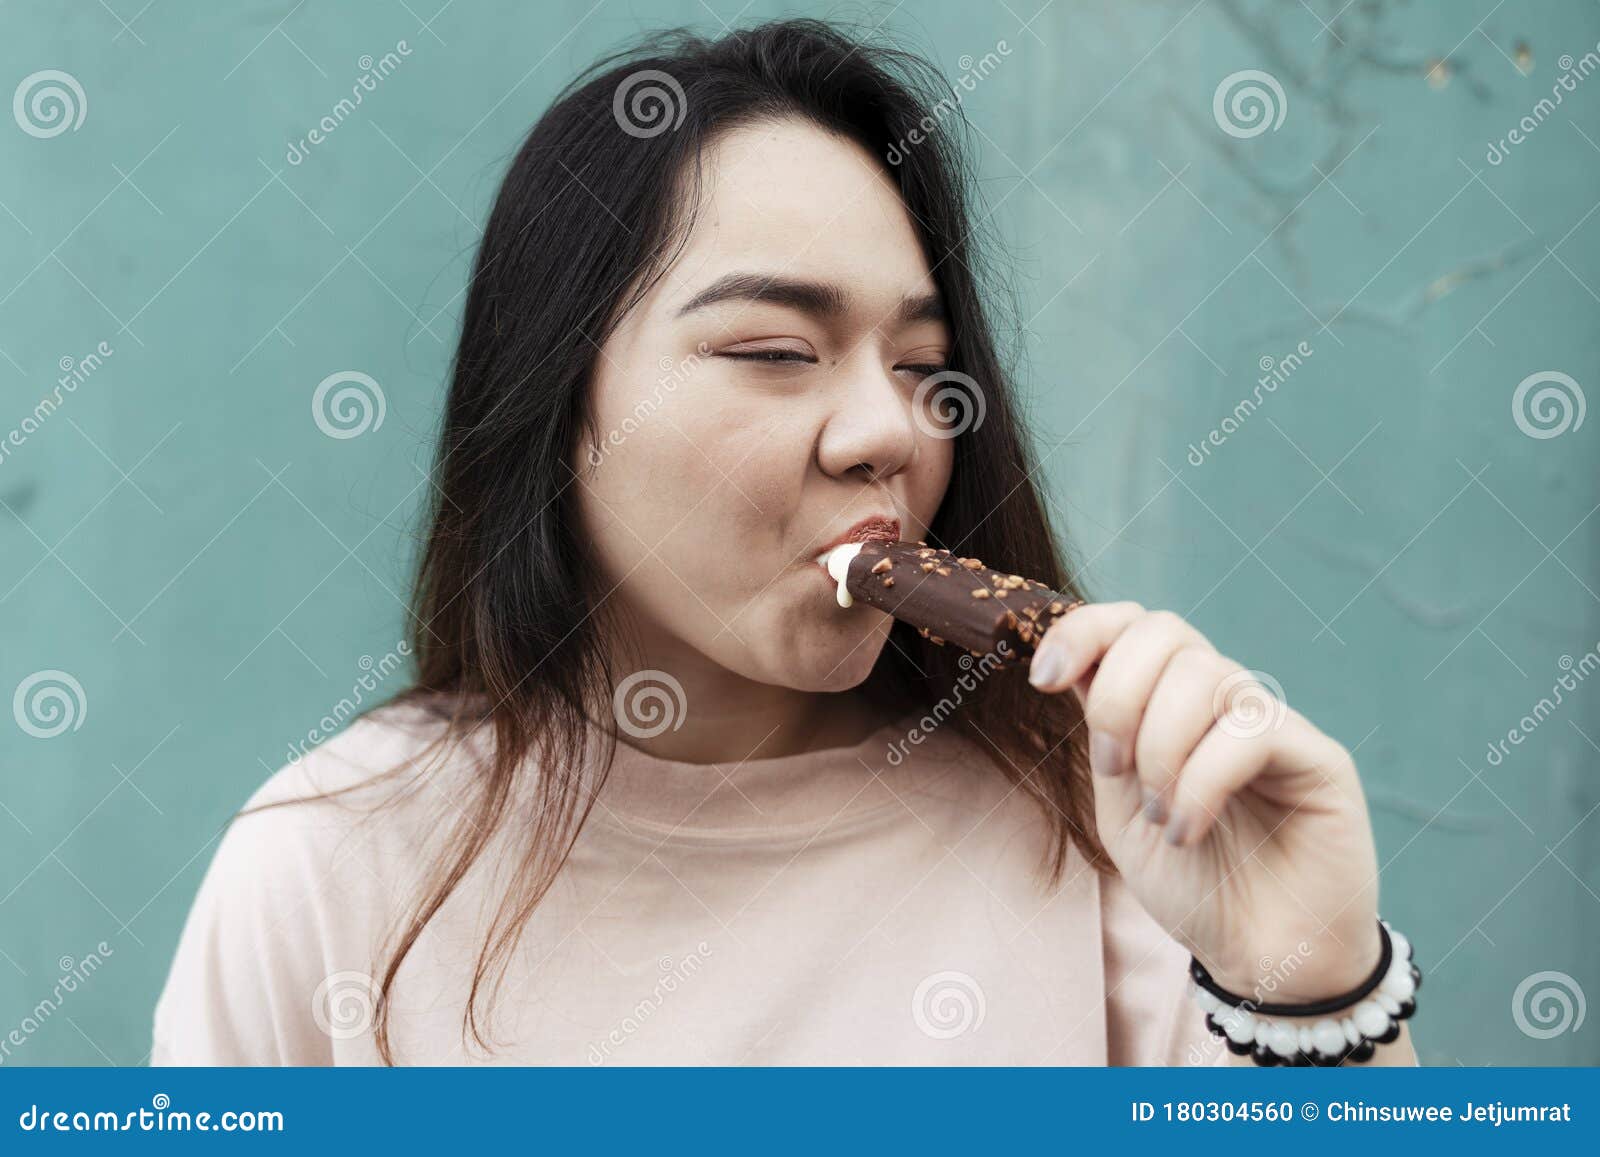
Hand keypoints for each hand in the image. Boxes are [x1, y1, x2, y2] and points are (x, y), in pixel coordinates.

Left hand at [1028, 602, 1382, 1002]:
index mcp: (1172, 706)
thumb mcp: (1122, 810)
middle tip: (1115, 771)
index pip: (1133, 625)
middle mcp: (1224, 701)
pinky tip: (1188, 831)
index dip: (1083, 632)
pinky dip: (1201, 781)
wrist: (1261, 959)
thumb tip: (1069, 667)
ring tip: (1160, 817)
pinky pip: (1251, 729)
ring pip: (1206, 674)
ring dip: (1160, 748)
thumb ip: (1103, 740)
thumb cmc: (1195, 886)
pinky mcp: (1318, 756)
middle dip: (1118, 696)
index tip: (1041, 678)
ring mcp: (1273, 722)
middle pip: (1164, 632)